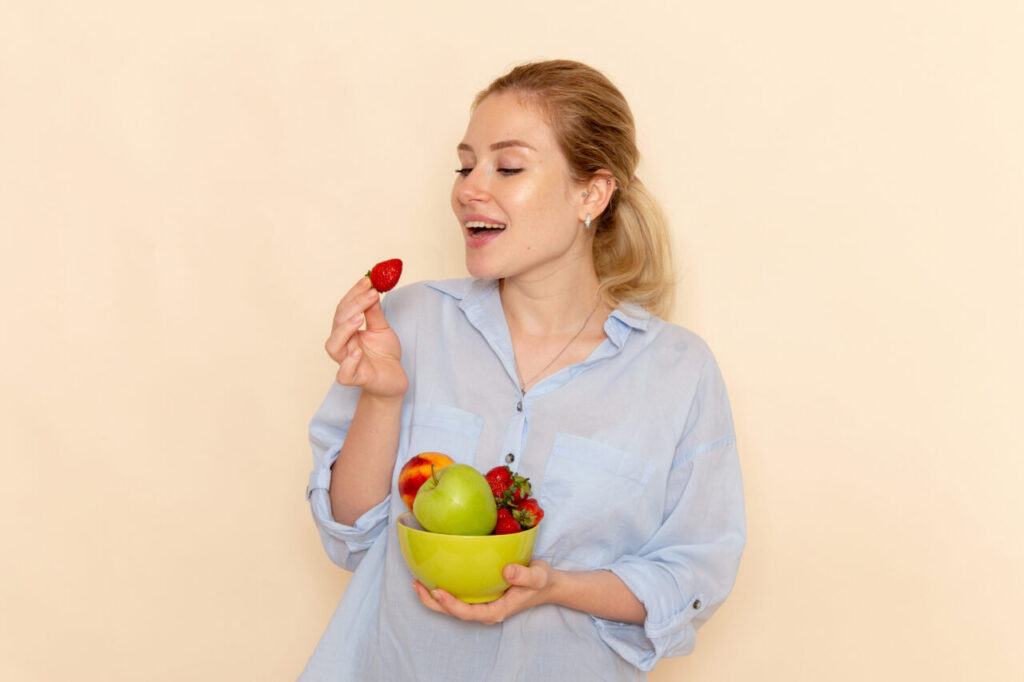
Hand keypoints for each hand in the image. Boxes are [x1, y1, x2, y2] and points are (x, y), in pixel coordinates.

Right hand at [325, 277, 407, 398]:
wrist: (394, 379)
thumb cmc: (384, 354)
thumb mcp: (382, 328)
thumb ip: (374, 312)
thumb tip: (371, 289)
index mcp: (347, 331)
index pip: (344, 309)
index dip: (354, 294)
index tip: (367, 280)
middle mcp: (344, 345)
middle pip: (338, 323)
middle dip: (353, 306)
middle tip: (370, 294)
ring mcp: (347, 362)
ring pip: (333, 346)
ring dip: (344, 330)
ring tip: (359, 318)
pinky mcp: (355, 378)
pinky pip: (343, 374)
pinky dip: (348, 363)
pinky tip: (357, 352)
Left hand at [412, 560, 555, 624]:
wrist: (547, 584)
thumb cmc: (541, 581)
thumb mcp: (537, 576)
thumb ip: (524, 574)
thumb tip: (506, 571)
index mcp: (496, 611)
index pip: (467, 613)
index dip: (450, 605)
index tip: (437, 591)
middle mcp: (486, 611)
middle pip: (454, 613)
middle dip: (433, 602)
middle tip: (417, 585)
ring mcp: (483, 606)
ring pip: (453, 607)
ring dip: (433, 597)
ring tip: (417, 582)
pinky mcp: (481, 597)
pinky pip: (459, 597)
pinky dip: (444, 590)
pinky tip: (434, 576)